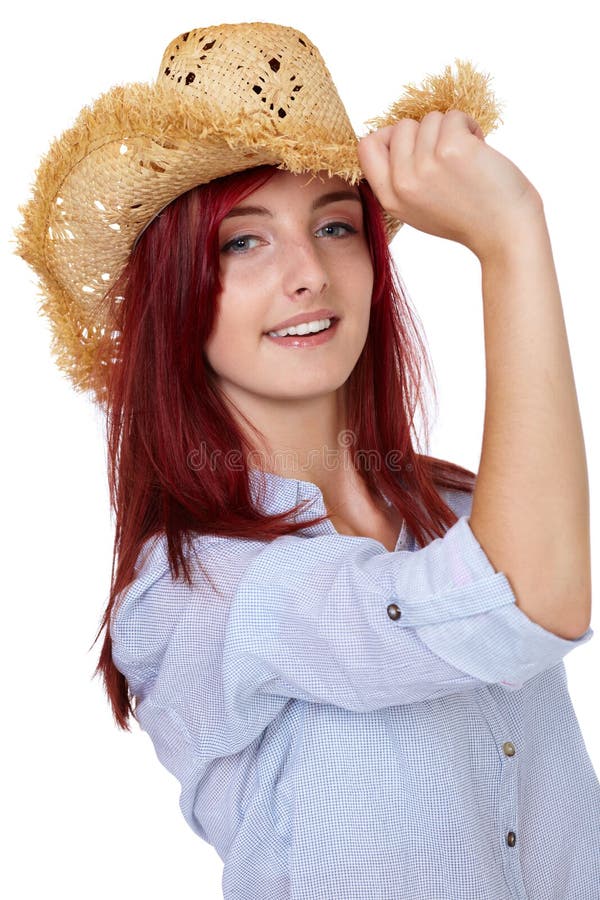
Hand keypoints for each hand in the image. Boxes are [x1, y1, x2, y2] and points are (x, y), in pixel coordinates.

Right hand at [357, 109, 542, 260]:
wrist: (505, 233)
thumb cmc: (469, 218)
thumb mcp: (419, 209)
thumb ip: (400, 179)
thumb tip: (394, 135)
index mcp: (391, 198)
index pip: (366, 146)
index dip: (390, 137)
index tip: (415, 146)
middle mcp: (403, 182)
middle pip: (401, 127)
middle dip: (427, 133)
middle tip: (447, 157)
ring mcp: (426, 165)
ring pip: (429, 118)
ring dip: (451, 130)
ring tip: (466, 157)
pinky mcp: (452, 149)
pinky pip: (453, 116)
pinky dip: (469, 126)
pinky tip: (479, 150)